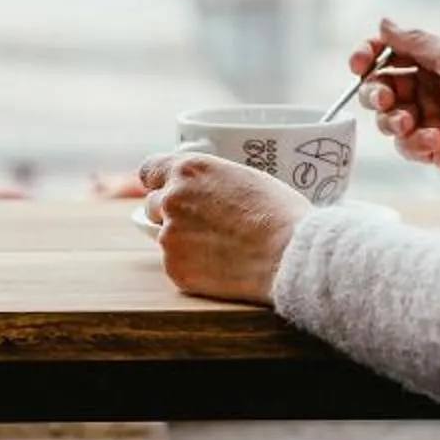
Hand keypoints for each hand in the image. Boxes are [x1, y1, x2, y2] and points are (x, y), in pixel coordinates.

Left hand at [136, 151, 306, 304]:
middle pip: (154, 205)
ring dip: (185, 241)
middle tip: (206, 225)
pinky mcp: (176, 268)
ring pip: (167, 237)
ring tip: (222, 248)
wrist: (289, 254)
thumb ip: (211, 181)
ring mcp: (170, 236)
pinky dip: (193, 267)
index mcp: (188, 170)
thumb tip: (204, 192)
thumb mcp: (244, 177)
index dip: (158, 181)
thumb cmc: (279, 213)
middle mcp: (171, 199)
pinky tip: (222, 267)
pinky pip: (177, 265)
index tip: (164, 189)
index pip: (149, 170)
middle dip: (174, 214)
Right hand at [351, 19, 439, 196]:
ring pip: (389, 119)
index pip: (391, 51)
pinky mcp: (437, 149)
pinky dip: (413, 143)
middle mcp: (433, 87)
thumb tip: (384, 22)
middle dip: (376, 92)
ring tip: (410, 122)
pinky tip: (433, 140)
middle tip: (386, 99)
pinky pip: (406, 146)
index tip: (358, 64)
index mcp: (439, 58)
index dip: (369, 55)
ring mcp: (433, 118)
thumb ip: (416, 42)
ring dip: (392, 119)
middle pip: (383, 86)